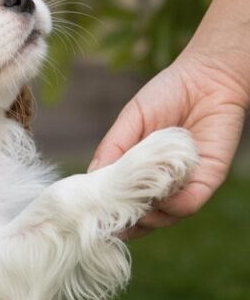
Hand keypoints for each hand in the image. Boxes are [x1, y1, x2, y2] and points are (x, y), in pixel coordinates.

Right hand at [89, 51, 247, 236]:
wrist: (207, 77)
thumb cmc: (167, 94)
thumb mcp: (130, 120)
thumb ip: (112, 149)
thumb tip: (91, 178)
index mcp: (140, 173)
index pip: (121, 204)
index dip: (107, 214)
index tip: (92, 214)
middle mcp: (162, 184)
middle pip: (142, 220)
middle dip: (126, 222)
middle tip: (113, 212)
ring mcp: (184, 185)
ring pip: (164, 218)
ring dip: (148, 217)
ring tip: (138, 201)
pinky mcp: (207, 180)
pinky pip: (189, 204)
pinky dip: (173, 205)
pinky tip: (163, 194)